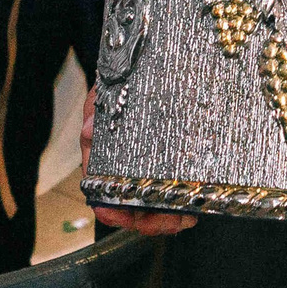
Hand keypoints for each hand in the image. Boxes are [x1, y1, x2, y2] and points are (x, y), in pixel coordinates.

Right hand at [77, 84, 194, 237]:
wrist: (144, 67)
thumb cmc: (120, 85)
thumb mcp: (107, 95)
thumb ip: (98, 112)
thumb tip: (89, 129)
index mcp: (102, 160)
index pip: (102, 196)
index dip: (111, 211)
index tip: (122, 215)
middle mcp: (123, 171)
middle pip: (133, 209)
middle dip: (152, 221)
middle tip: (174, 220)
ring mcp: (147, 171)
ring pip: (155, 206)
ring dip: (171, 216)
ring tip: (189, 215)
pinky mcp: (171, 166)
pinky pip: (174, 192)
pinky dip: (184, 202)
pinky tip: (197, 203)